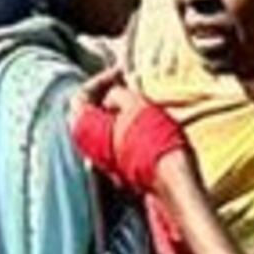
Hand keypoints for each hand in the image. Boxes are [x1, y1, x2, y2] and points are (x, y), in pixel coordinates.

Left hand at [77, 69, 193, 198]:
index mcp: (83, 128)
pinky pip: (112, 142)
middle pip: (88, 113)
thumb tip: (110, 96)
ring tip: (135, 99)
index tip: (119, 72)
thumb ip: (117, 93)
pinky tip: (139, 121)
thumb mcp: (136, 104)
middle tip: (124, 83)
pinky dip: (121, 127)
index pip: (81, 96)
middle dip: (104, 95)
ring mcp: (100, 161)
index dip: (100, 80)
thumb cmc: (153, 140)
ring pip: (101, 129)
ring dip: (115, 111)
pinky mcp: (117, 170)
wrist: (171, 180)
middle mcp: (86, 147)